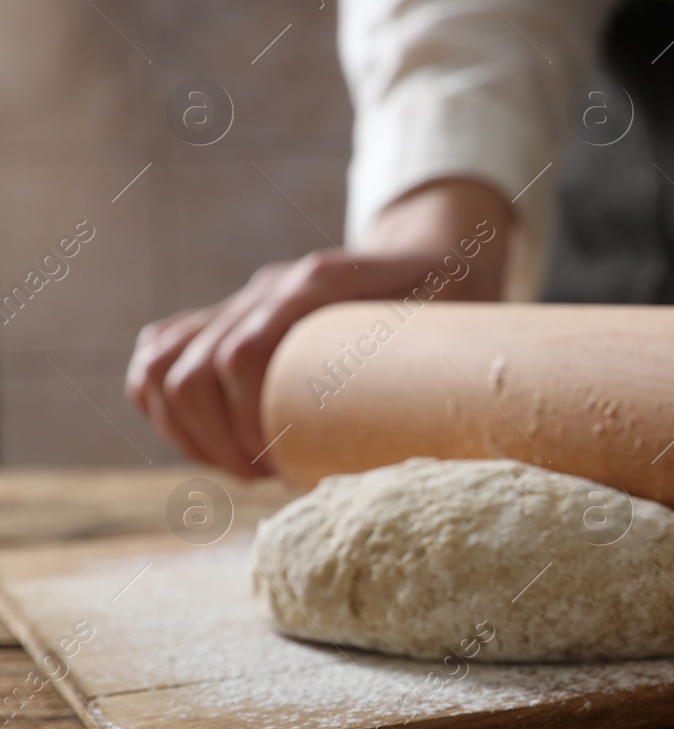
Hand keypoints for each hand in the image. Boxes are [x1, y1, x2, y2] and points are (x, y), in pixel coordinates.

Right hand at [126, 179, 511, 477]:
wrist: (436, 253)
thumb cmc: (452, 298)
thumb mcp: (459, 324)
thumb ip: (446, 368)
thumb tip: (440, 445)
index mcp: (324, 282)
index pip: (245, 351)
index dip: (249, 419)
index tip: (276, 463)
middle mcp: (272, 287)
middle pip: (196, 367)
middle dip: (218, 439)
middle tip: (265, 476)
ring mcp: (245, 300)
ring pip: (165, 363)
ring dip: (188, 430)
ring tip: (240, 467)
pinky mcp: (229, 317)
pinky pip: (160, 353)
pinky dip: (162, 404)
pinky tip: (203, 443)